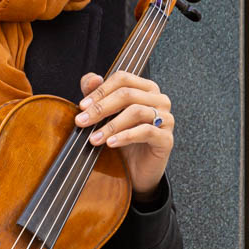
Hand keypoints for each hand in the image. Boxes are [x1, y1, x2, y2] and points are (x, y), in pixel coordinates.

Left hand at [74, 69, 174, 200]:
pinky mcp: (166, 139)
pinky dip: (125, 136)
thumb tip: (93, 78)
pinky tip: (110, 143)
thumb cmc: (123, 139)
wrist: (136, 170)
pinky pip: (146, 131)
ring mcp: (166, 118)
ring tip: (94, 138)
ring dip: (110, 125)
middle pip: (127, 94)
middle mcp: (159, 99)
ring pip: (136, 112)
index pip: (122, 79)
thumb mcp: (106, 115)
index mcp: (146, 88)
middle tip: (82, 121)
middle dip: (101, 108)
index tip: (82, 106)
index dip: (100, 91)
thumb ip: (97, 94)